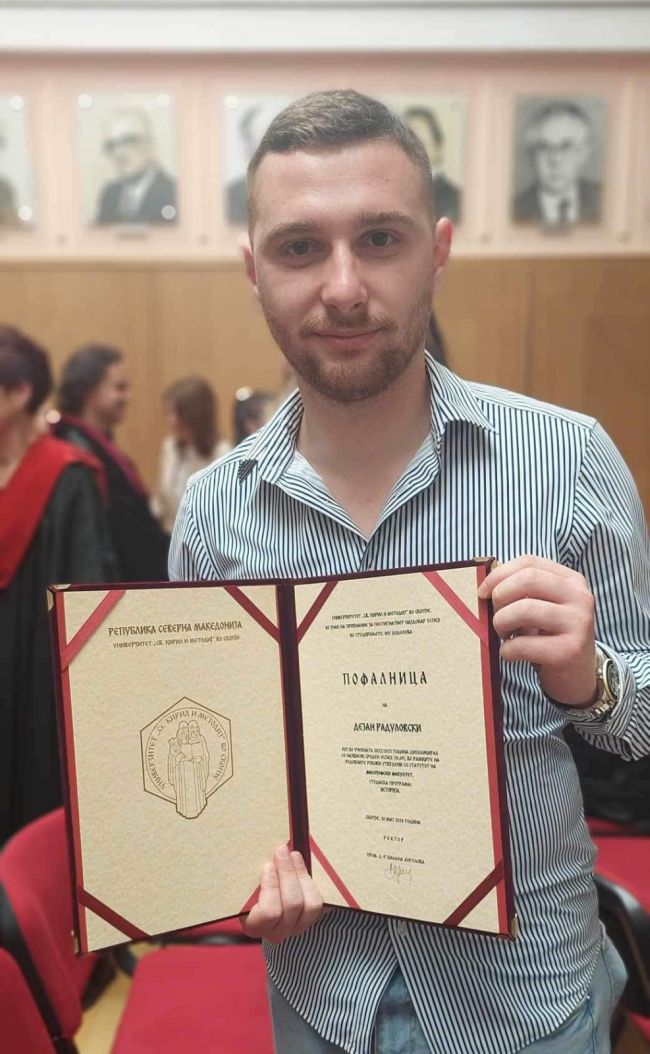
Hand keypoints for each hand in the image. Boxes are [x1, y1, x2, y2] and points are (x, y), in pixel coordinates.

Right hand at [241, 844, 322, 942]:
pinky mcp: (310, 920)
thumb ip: (252, 875)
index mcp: (254, 925)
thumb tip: (257, 853)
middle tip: (281, 850)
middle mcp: (277, 932)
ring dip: (300, 874)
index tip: (268, 865)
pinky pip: (317, 901)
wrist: (265, 899)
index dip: (270, 887)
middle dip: (287, 872)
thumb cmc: (250, 890)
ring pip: (308, 904)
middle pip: (291, 904)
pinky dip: (310, 880)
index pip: (267, 913)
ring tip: (293, 855)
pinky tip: (300, 865)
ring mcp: (296, 928)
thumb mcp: (246, 887)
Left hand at [478, 555, 597, 707]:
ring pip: (523, 609)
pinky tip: (511, 653)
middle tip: (496, 616)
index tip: (483, 591)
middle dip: (500, 596)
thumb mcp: (543, 606)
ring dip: (501, 623)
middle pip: (527, 579)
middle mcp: (580, 597)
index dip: (499, 574)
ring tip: (504, 635)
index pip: (529, 563)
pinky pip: (523, 644)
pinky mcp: (569, 651)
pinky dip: (507, 650)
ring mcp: (578, 624)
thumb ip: (522, 590)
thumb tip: (486, 581)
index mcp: (571, 581)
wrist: (578, 675)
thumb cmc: (551, 636)